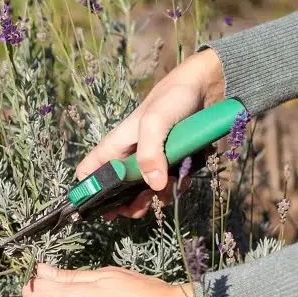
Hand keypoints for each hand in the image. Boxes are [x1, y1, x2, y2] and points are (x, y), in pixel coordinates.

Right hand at [76, 48, 224, 218]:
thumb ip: (149, 154)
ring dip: (154, 199)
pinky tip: (183, 181)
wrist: (208, 87)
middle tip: (140, 208)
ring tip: (166, 194)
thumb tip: (153, 187)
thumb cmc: (173, 99)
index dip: (89, 191)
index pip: (89, 171)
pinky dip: (174, 188)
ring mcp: (153, 160)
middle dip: (127, 204)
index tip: (102, 209)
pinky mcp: (173, 163)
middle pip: (117, 190)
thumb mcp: (155, 122)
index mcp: (116, 146)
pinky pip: (169, 184)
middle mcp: (130, 156)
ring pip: (144, 191)